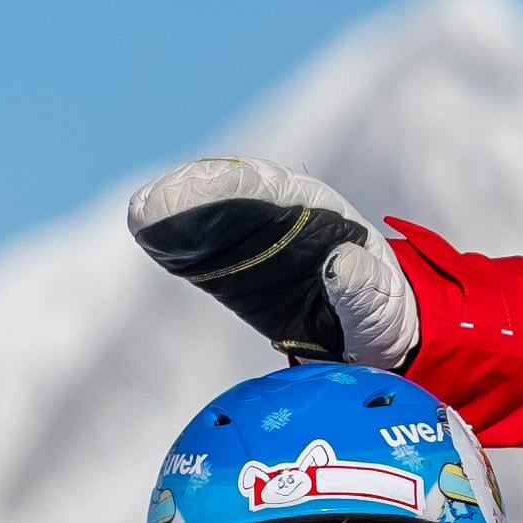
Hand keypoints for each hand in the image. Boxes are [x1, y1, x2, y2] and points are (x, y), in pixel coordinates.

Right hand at [127, 158, 421, 368]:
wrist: (369, 338)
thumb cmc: (381, 314)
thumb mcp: (380, 305)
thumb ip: (362, 287)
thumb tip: (341, 263)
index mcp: (318, 213)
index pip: (270, 187)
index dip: (231, 184)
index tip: (199, 186)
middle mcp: (278, 218)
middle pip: (228, 195)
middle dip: (190, 194)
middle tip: (150, 205)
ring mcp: (250, 242)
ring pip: (207, 221)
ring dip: (174, 218)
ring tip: (141, 218)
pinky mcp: (231, 271)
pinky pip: (200, 254)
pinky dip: (175, 247)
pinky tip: (148, 240)